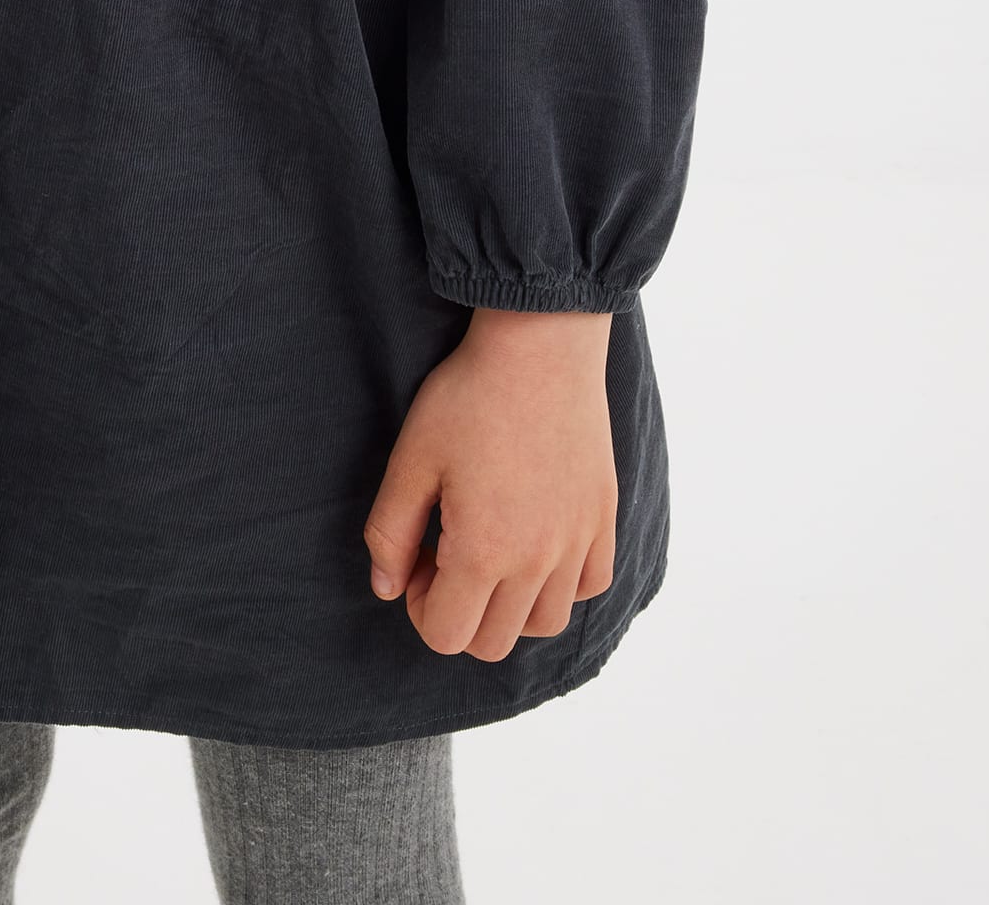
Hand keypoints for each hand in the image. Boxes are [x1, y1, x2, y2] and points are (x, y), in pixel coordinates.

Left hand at [363, 310, 616, 661]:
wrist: (540, 347)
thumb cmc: (468, 396)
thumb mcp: (411, 458)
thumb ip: (388, 533)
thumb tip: (385, 590)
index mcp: (484, 552)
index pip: (446, 635)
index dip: (418, 606)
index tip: (415, 557)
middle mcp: (538, 562)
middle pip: (492, 642)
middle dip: (458, 612)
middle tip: (444, 551)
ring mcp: (577, 543)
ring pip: (544, 624)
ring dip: (509, 607)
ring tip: (490, 550)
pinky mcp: (603, 520)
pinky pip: (589, 586)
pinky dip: (561, 583)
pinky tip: (536, 540)